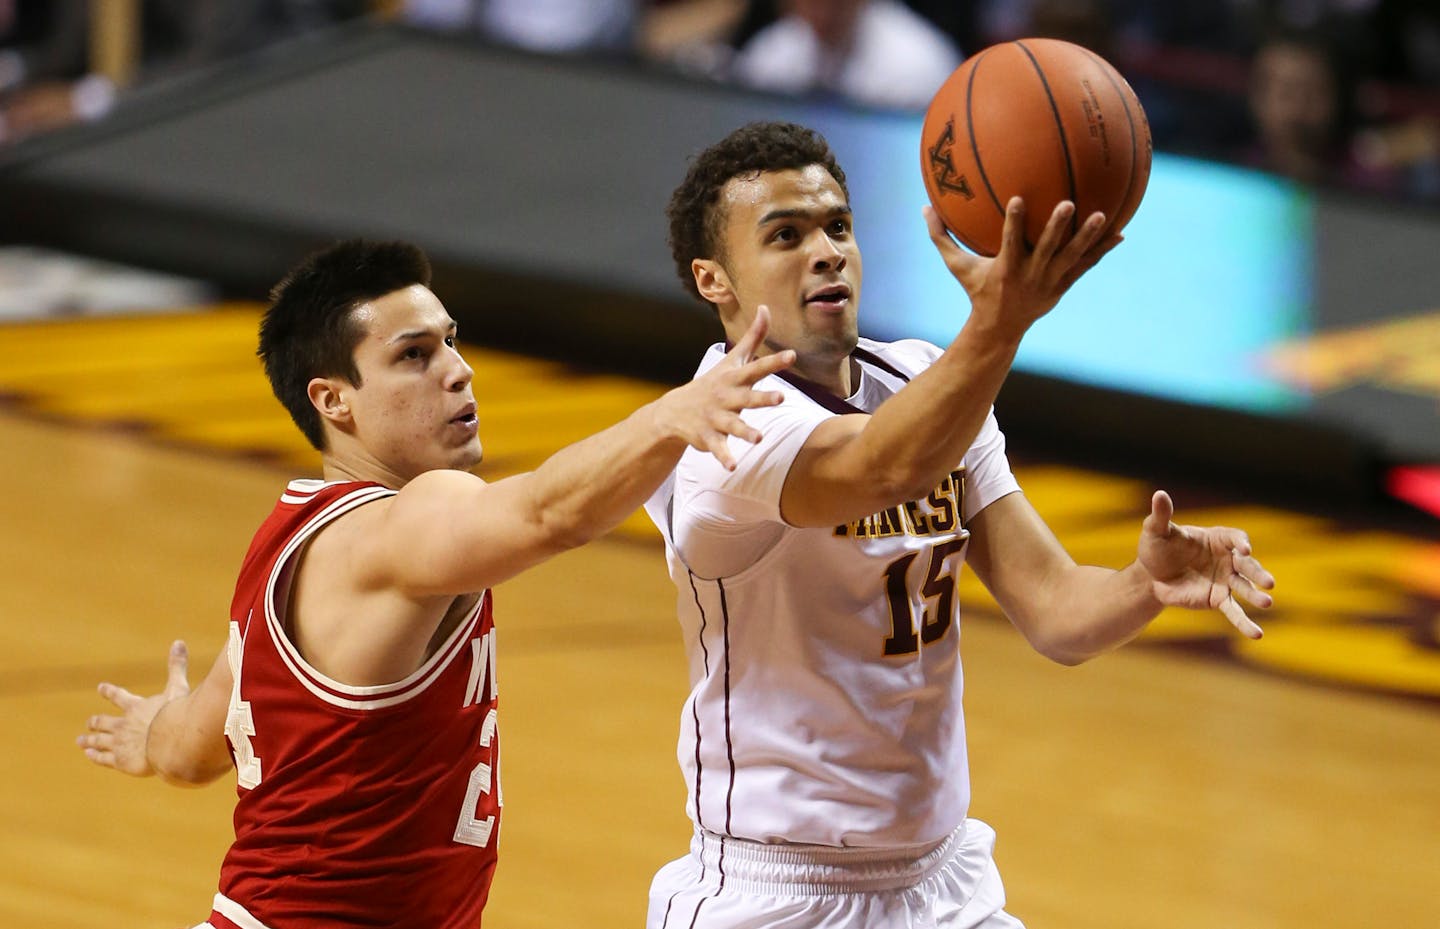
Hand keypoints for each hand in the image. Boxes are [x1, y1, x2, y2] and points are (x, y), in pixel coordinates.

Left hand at [78, 640, 192, 776]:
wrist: (170, 743)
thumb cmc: (175, 715)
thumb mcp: (177, 688)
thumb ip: (177, 667)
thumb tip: (179, 642)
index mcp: (135, 707)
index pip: (119, 697)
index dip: (109, 692)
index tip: (101, 688)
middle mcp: (123, 724)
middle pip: (104, 722)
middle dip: (95, 722)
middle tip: (89, 723)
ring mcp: (120, 743)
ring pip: (99, 741)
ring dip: (90, 740)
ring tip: (81, 741)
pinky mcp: (121, 761)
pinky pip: (103, 758)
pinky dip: (95, 756)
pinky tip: (89, 755)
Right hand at [653, 305, 794, 469]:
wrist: (675, 410)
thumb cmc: (714, 382)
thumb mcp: (733, 360)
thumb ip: (753, 337)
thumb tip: (765, 307)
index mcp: (734, 378)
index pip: (757, 367)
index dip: (774, 361)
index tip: (792, 355)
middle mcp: (726, 397)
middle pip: (747, 397)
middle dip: (763, 398)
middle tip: (781, 397)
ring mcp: (715, 417)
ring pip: (733, 425)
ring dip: (745, 431)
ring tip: (759, 439)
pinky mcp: (708, 437)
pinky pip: (718, 448)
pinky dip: (724, 457)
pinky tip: (732, 467)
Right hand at [924, 197, 1121, 342]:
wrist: (1000, 327)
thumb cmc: (977, 290)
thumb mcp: (957, 267)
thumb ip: (941, 238)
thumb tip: (924, 208)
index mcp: (1006, 268)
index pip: (1010, 242)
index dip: (1014, 222)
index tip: (1018, 199)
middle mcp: (1030, 275)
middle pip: (1047, 249)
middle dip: (1056, 228)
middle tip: (1068, 204)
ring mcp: (1050, 282)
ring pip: (1071, 257)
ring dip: (1087, 237)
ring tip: (1102, 216)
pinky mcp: (1063, 286)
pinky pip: (1085, 266)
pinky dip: (1102, 251)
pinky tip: (1121, 233)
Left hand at [1137, 491, 1274, 638]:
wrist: (1150, 575)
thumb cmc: (1157, 547)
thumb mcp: (1156, 531)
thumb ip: (1162, 516)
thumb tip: (1159, 494)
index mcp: (1218, 538)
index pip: (1236, 538)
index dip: (1241, 543)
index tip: (1244, 548)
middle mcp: (1228, 559)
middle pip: (1247, 564)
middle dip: (1258, 573)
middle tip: (1270, 583)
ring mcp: (1225, 580)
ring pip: (1245, 588)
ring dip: (1257, 596)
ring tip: (1267, 603)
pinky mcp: (1217, 599)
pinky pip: (1234, 612)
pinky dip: (1245, 623)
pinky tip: (1257, 635)